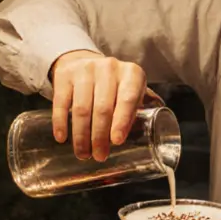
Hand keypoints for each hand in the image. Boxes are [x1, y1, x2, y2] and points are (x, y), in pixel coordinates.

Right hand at [48, 50, 162, 160]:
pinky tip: (62, 138)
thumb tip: (160, 131)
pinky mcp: (65, 75)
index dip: (122, 121)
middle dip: (100, 136)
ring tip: (83, 154)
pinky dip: (60, 122)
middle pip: (103, 108)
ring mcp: (85, 69)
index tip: (116, 142)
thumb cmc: (116, 85)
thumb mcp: (132, 90)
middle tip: (99, 156)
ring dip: (81, 135)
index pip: (127, 99)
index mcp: (132, 74)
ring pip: (81, 108)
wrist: (86, 63)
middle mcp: (109, 68)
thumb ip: (144, 107)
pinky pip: (61, 102)